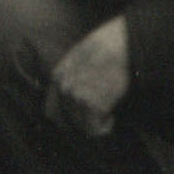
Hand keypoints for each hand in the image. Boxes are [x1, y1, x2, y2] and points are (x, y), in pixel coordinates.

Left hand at [43, 16, 129, 136]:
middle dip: (79, 125)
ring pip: (79, 127)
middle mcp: (62, 88)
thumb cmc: (107, 48)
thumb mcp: (79, 57)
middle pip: (64, 121)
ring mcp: (75, 97)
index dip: (66, 119)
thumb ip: (71, 76)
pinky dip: (103, 128)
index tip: (79, 120)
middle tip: (94, 122)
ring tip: (106, 118)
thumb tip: (72, 95)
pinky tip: (110, 119)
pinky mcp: (91, 104)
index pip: (51, 111)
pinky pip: (93, 129)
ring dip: (92, 126)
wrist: (122, 44)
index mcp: (58, 76)